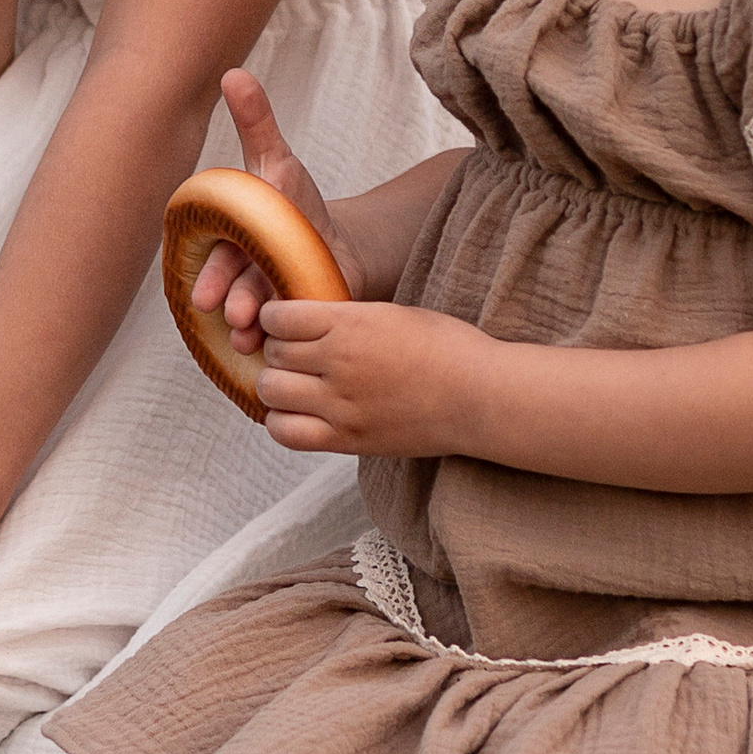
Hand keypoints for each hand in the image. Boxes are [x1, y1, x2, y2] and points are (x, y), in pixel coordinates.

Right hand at [191, 66, 366, 372]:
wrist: (336, 250)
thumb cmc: (299, 207)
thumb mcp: (280, 163)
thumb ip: (256, 122)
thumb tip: (234, 73)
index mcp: (234, 240)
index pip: (220, 257)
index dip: (215, 276)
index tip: (210, 296)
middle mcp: (244, 274)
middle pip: (235, 291)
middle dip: (235, 304)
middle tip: (238, 317)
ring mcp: (268, 301)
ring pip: (257, 317)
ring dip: (254, 331)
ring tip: (258, 341)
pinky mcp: (293, 321)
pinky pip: (282, 336)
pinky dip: (281, 344)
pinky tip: (281, 353)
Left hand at [251, 300, 497, 457]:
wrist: (481, 397)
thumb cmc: (447, 349)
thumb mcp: (392, 314)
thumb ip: (344, 319)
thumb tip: (303, 323)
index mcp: (351, 323)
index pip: (278, 317)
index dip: (275, 318)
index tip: (284, 323)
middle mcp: (340, 362)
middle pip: (272, 354)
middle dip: (277, 352)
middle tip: (295, 356)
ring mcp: (341, 405)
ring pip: (271, 392)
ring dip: (276, 386)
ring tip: (295, 385)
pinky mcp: (347, 439)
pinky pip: (286, 433)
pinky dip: (282, 422)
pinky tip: (298, 413)